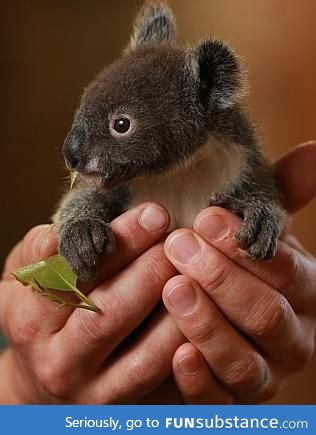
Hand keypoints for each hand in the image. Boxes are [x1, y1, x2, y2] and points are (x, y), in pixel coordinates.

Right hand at [0, 203, 184, 402]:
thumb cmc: (39, 316)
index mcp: (30, 319)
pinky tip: (201, 309)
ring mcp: (92, 388)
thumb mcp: (25, 280)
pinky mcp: (121, 406)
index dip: (118, 242)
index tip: (155, 213)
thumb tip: (60, 230)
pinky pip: (162, 376)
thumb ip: (38, 253)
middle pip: (109, 311)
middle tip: (180, 237)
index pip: (73, 274)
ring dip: (176, 304)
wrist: (38, 381)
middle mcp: (59, 359)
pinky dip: (185, 342)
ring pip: (145, 349)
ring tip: (195, 268)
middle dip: (151, 268)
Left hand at [162, 141, 315, 403]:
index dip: (248, 246)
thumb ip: (278, 201)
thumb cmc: (237, 269)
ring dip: (209, 324)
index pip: (285, 270)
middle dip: (223, 278)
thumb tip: (313, 151)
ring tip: (175, 289)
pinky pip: (220, 401)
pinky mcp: (231, 402)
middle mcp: (292, 337)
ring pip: (245, 360)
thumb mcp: (255, 237)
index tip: (207, 216)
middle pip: (266, 314)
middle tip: (179, 246)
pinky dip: (201, 379)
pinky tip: (177, 355)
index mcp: (303, 293)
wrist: (215, 320)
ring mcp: (263, 375)